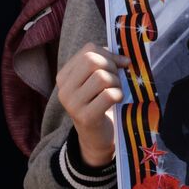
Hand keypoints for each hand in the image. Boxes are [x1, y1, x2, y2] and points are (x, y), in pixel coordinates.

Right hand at [56, 43, 129, 167]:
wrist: (96, 137)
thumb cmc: (99, 103)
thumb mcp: (96, 81)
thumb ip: (105, 63)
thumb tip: (125, 58)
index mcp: (64, 76)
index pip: (88, 50)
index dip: (109, 54)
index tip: (119, 65)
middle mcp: (64, 89)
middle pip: (92, 60)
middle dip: (112, 66)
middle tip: (117, 79)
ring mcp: (72, 104)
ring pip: (102, 77)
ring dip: (116, 82)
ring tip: (116, 91)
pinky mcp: (85, 117)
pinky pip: (109, 95)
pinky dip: (119, 95)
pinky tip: (117, 101)